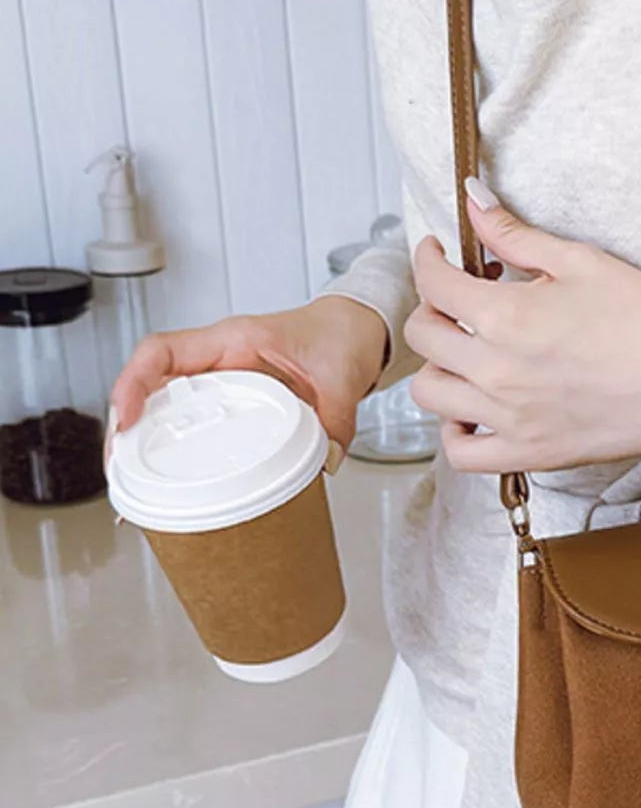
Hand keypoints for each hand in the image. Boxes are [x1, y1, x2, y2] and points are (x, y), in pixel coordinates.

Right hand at [108, 297, 389, 463]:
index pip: (164, 350)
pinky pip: (190, 418)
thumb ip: (337, 421)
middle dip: (126, 423)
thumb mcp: (342, 376)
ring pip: (164, 403)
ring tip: (133, 478)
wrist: (353, 329)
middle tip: (119, 465)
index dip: (136, 383)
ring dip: (143, 437)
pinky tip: (170, 476)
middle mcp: (219, 357)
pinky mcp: (230, 400)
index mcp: (236, 339)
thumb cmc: (339, 336)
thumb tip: (325, 463)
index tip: (128, 418)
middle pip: (151, 384)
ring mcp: (221, 379)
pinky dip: (174, 444)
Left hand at [404, 179, 640, 472]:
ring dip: (439, 366)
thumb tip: (473, 201)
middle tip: (459, 299)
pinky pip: (461, 453)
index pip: (433, 282)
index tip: (438, 253)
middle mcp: (497, 371)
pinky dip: (454, 431)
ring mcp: (508, 417)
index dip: (428, 258)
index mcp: (506, 316)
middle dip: (434, 307)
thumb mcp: (579, 260)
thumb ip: (515, 233)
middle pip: (424, 336)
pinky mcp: (528, 452)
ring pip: (431, 394)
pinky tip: (471, 409)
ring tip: (465, 353)